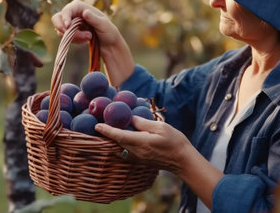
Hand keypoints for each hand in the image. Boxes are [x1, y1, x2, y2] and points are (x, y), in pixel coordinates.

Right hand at [52, 0, 134, 86]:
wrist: (108, 43)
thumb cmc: (108, 32)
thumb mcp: (104, 25)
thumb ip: (94, 19)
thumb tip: (84, 12)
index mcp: (80, 6)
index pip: (67, 10)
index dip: (65, 18)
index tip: (68, 27)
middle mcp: (73, 13)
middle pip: (57, 19)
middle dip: (63, 29)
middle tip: (73, 37)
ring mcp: (70, 22)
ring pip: (60, 30)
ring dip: (73, 37)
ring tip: (88, 37)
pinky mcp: (69, 32)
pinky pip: (64, 37)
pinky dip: (73, 40)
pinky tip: (85, 40)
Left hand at [95, 115, 223, 208]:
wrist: (182, 161)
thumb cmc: (175, 142)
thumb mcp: (160, 127)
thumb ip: (143, 123)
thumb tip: (130, 118)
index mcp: (140, 142)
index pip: (119, 136)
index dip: (106, 130)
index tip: (97, 125)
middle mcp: (136, 152)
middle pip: (116, 142)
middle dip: (107, 133)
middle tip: (100, 122)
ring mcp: (137, 158)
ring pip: (120, 147)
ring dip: (114, 139)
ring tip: (109, 128)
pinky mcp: (139, 160)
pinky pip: (126, 151)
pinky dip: (121, 143)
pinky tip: (122, 136)